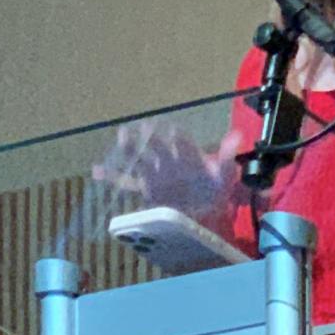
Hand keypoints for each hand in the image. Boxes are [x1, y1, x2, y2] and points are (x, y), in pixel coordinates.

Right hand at [91, 120, 243, 214]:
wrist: (206, 207)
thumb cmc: (216, 187)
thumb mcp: (226, 174)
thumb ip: (228, 156)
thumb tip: (238, 135)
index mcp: (189, 153)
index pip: (182, 143)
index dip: (178, 137)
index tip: (173, 131)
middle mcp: (169, 159)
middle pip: (157, 145)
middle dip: (151, 137)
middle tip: (144, 127)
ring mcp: (155, 173)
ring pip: (139, 158)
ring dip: (131, 148)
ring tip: (122, 135)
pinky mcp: (146, 188)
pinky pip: (127, 182)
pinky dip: (112, 177)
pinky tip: (97, 170)